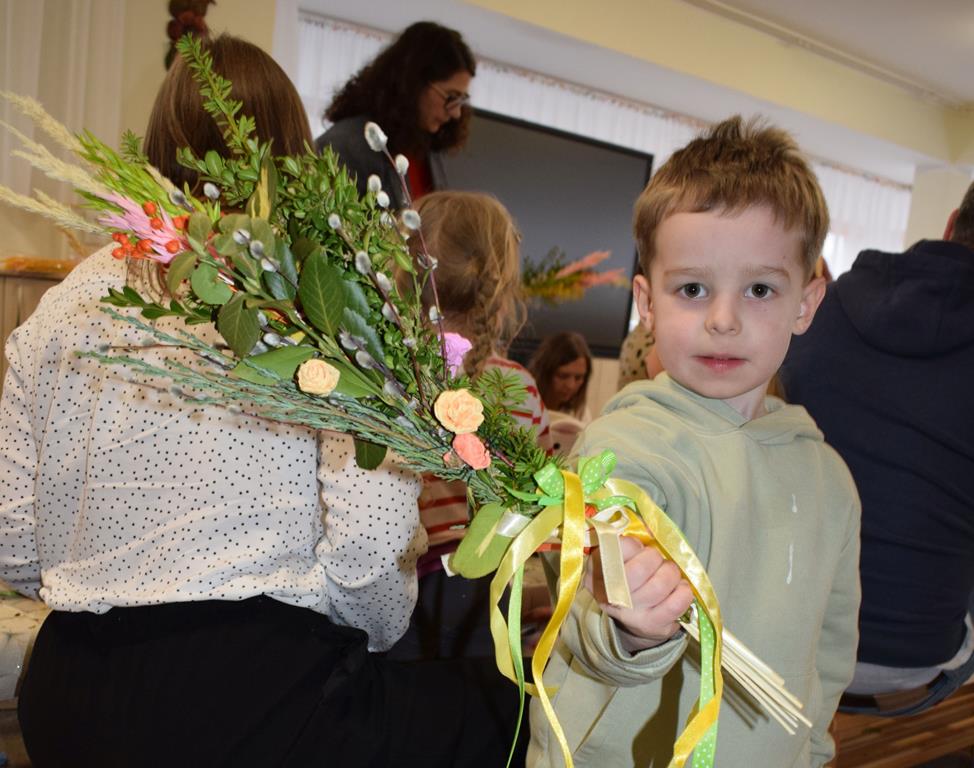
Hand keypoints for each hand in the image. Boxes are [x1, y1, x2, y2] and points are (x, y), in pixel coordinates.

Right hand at [584, 536, 693, 653]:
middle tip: (657, 561)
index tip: (638, 550)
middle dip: (656, 559)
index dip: (635, 546)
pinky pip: (676, 603)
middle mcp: (610, 594)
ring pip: (661, 584)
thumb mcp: (620, 558)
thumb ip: (631, 541)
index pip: (618, 548)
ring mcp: (631, 613)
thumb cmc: (627, 578)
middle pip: (642, 567)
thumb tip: (652, 527)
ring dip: (671, 573)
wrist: (629, 619)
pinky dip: (684, 591)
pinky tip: (679, 588)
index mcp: (598, 570)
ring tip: (669, 574)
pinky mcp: (652, 625)